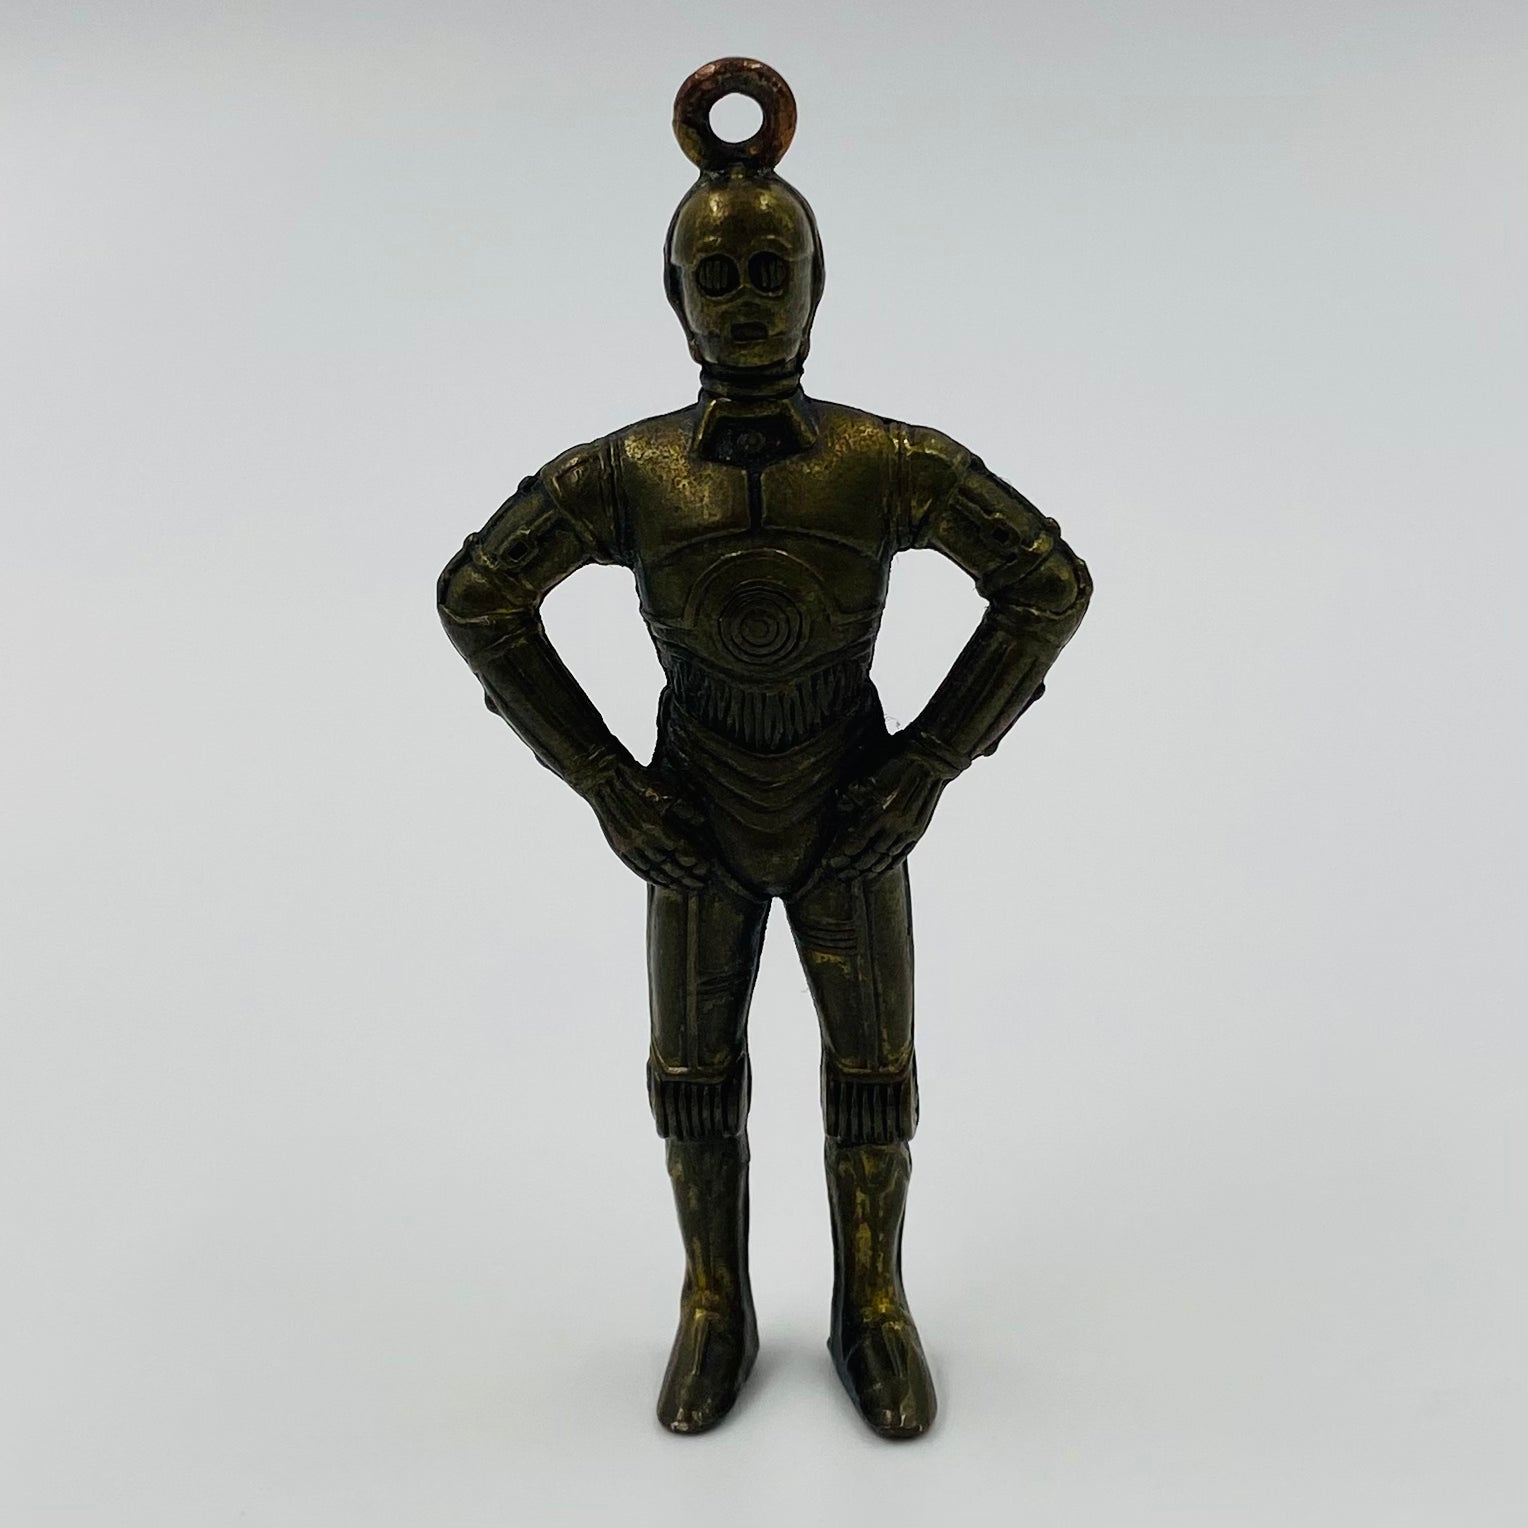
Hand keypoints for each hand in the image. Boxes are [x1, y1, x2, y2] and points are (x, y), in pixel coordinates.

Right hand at [584, 757, 713, 889]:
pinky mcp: (618, 847)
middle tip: (700, 884)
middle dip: (686, 877)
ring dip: (670, 882)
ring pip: (653, 871)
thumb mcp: (665, 790)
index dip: (694, 862)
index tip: (706, 869)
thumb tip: (701, 822)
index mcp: (655, 826)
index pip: (680, 852)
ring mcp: (628, 846)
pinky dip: (651, 877)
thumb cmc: (638, 780)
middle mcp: (641, 840)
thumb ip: (684, 809)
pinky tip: (661, 882)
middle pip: (669, 866)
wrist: (604, 779)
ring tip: (684, 888)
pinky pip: (637, 868)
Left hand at [820, 743, 949, 880]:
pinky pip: (901, 855)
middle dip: (853, 867)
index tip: (830, 862)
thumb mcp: (868, 777)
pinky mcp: (918, 831)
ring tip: (855, 876)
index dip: (842, 856)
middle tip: (839, 874)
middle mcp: (895, 826)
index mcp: (881, 813)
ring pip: (885, 859)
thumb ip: (852, 797)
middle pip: (870, 856)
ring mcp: (909, 831)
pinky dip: (888, 865)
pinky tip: (878, 871)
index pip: (856, 844)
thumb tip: (839, 810)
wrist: (929, 760)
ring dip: (869, 869)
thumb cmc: (895, 762)